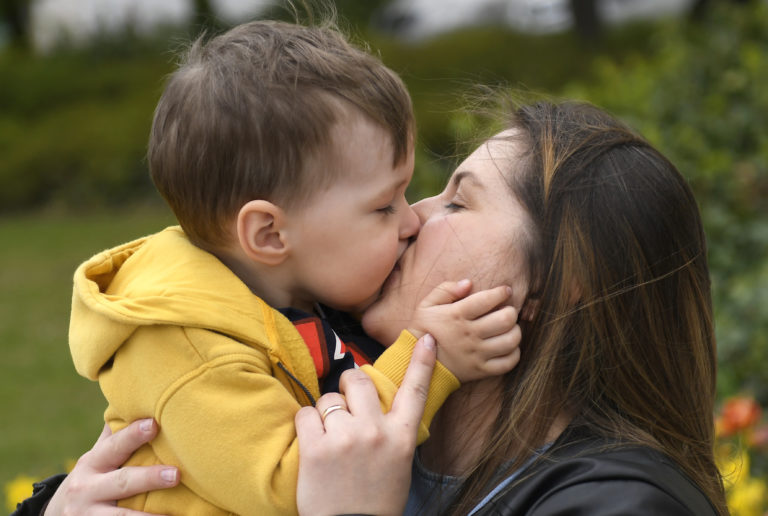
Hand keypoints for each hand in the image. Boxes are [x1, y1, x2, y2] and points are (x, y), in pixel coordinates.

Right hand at [45, 419, 178, 515]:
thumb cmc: (91, 478)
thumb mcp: (96, 457)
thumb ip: (114, 435)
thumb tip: (133, 398)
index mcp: (92, 463)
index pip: (115, 446)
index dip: (133, 435)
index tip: (154, 424)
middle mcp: (88, 489)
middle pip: (122, 483)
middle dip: (149, 478)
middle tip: (176, 474)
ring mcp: (89, 515)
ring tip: (170, 515)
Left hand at [295, 334, 436, 515]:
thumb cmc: (376, 500)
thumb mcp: (399, 463)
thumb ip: (391, 430)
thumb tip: (375, 403)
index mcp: (401, 437)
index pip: (415, 391)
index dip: (422, 362)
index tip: (426, 338)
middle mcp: (375, 432)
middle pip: (357, 381)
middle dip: (347, 386)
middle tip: (344, 403)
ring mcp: (345, 438)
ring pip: (327, 399)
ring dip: (325, 413)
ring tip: (329, 439)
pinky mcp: (316, 448)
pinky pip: (305, 414)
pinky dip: (306, 425)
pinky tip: (313, 444)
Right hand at [409, 279, 521, 381]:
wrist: (416, 363)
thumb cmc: (424, 330)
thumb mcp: (426, 306)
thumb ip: (445, 290)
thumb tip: (468, 283)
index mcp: (456, 316)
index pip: (487, 299)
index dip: (501, 292)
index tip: (505, 291)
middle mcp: (469, 335)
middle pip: (505, 319)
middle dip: (511, 311)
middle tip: (506, 310)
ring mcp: (476, 354)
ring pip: (510, 341)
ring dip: (515, 331)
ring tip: (508, 328)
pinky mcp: (480, 370)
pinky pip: (508, 363)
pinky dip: (514, 353)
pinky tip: (507, 346)